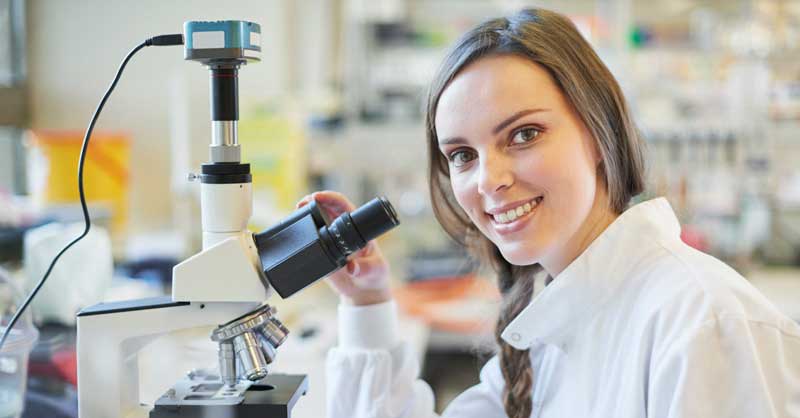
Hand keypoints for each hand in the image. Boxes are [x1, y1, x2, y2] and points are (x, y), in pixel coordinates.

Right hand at [296, 191, 392, 305]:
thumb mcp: (375, 270)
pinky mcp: (319, 252)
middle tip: (302, 204)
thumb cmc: (375, 274)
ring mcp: (328, 240)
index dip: (330, 198)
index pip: (342, 205)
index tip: (318, 197)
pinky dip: (298, 234)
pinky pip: (307, 240)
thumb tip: (351, 267)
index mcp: (356, 226)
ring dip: (301, 216)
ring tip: (295, 215)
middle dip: (310, 202)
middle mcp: (340, 229)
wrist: (364, 290)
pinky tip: (291, 233)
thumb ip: (364, 268)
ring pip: (312, 221)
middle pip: (323, 208)